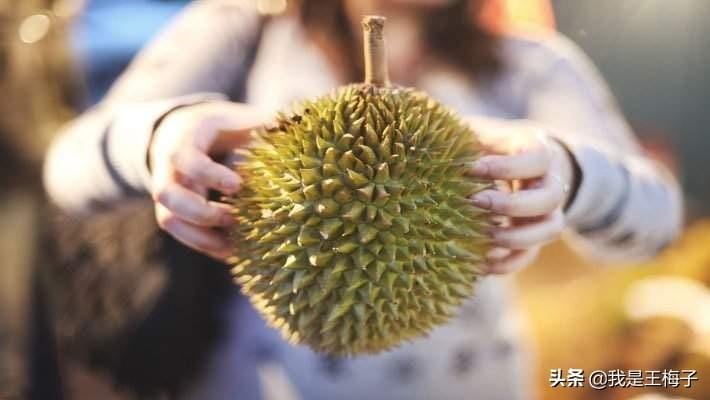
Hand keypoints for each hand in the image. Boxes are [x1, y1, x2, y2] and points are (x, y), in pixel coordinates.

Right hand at [149, 101, 268, 259]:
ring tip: (233, 247)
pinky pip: (181, 232)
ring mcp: (168, 188)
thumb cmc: (226, 126)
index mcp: (188, 136)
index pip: (186, 159)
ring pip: (169, 219)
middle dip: (201, 213)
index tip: (238, 186)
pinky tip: (231, 252)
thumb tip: (305, 128)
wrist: (189, 129)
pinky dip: (204, 245)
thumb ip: (270, 125)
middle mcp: (169, 165)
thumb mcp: (244, 119)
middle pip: (166, 195)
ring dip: (200, 237)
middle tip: (234, 218)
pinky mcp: (174, 209)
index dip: (209, 175)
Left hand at [466, 118, 576, 274]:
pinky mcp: (534, 235)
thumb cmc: (486, 143)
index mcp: (535, 149)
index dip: (508, 167)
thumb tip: (423, 142)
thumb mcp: (476, 131)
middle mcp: (549, 180)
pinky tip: (480, 264)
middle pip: (551, 198)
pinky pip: (531, 254)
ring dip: (517, 237)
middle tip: (475, 202)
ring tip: (484, 237)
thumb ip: (459, 136)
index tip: (472, 167)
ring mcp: (546, 210)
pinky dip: (508, 263)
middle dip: (512, 205)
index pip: (538, 158)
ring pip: (551, 229)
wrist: (515, 158)